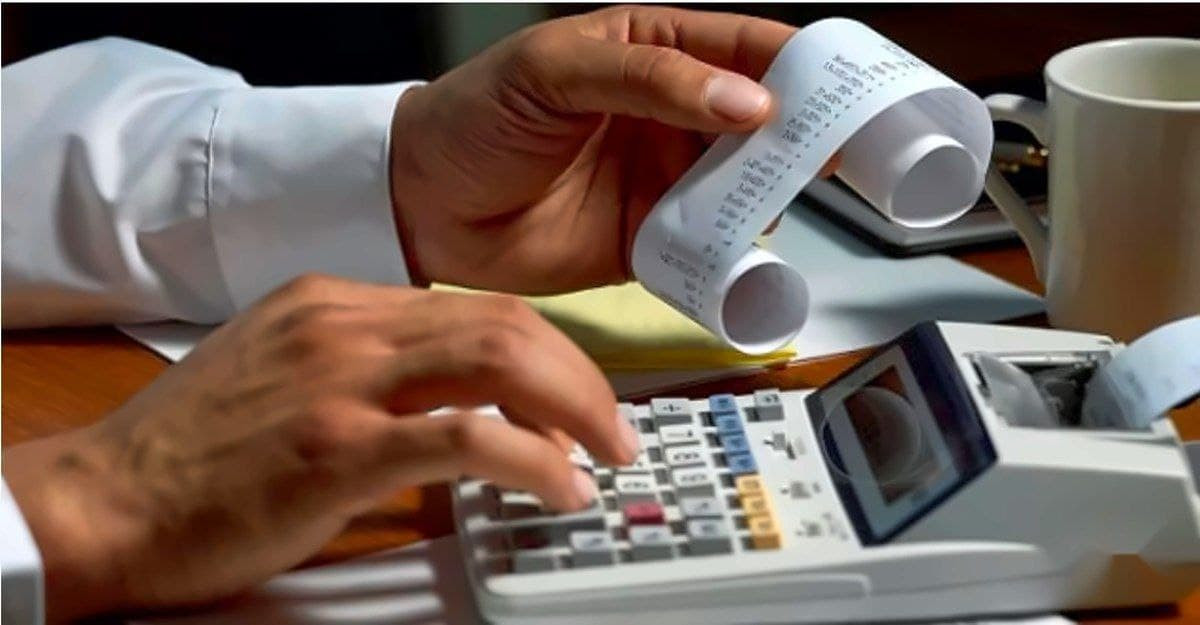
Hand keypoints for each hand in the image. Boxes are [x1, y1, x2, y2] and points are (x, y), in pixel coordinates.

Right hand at [3, 274, 638, 620]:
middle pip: (504, 323)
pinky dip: (533, 461)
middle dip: (579, 376)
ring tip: (604, 452)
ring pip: (499, 360)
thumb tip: (456, 400)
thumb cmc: (191, 453)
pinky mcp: (337, 447)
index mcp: (334, 303)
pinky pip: (467, 437)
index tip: (576, 392)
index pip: (474, 308)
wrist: (106, 501)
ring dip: (574, 408)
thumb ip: (368, 370)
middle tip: (615, 426)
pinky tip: (558, 488)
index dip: (546, 352)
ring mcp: (341, 380)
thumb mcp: (283, 374)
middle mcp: (344, 325)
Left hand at [390, 5, 834, 292]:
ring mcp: (664, 183)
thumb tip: (748, 101)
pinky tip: (744, 258)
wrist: (421, 205)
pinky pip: (708, 249)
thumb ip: (648, 79)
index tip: (847, 92)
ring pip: (745, 190)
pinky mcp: (650, 243)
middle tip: (839, 160)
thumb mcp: (553, 71)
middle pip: (764, 125)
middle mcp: (672, 118)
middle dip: (803, 140)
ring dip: (769, 199)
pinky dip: (731, 257)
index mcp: (655, 55)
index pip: (747, 50)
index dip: (802, 68)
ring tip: (780, 207)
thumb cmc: (475, 117)